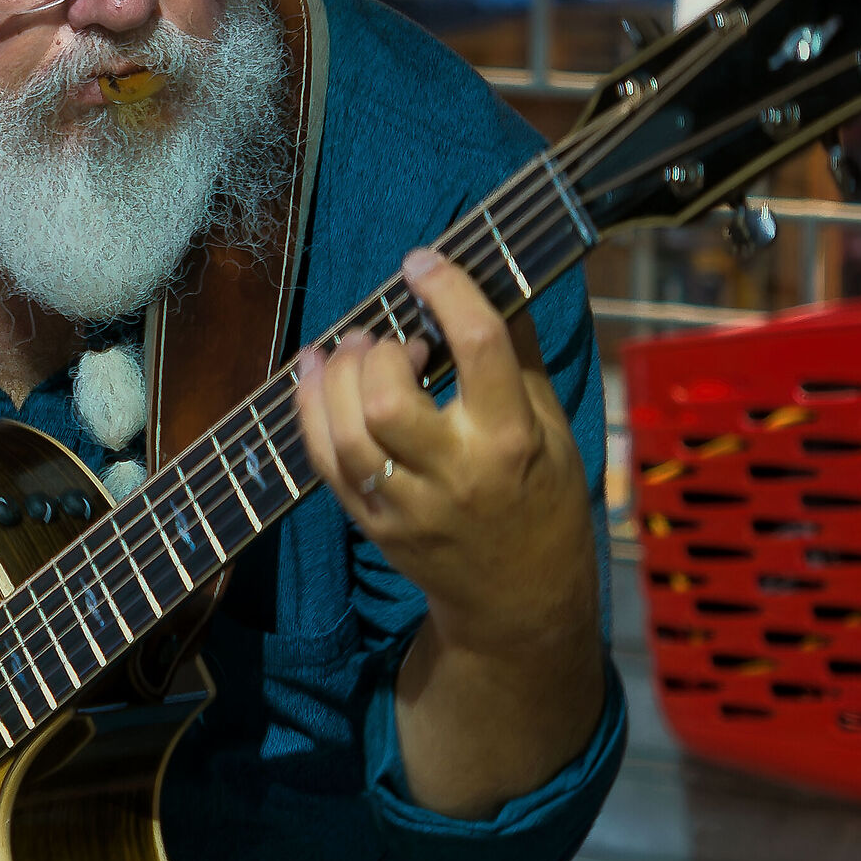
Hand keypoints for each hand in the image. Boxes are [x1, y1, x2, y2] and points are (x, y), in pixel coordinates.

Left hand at [293, 249, 603, 816]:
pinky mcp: (373, 523)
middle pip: (391, 403)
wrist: (520, 599)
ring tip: (350, 350)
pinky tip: (313, 373)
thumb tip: (494, 276)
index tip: (422, 261)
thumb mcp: (552, 426)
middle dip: (377, 354)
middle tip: (389, 339)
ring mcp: (408, 506)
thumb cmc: (542, 498)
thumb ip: (518, 355)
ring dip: (334, 379)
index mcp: (512, 440)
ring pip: (347, 435)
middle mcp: (456, 474)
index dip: (447, 292)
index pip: (480, 350)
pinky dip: (308, 410)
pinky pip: (324, 461)